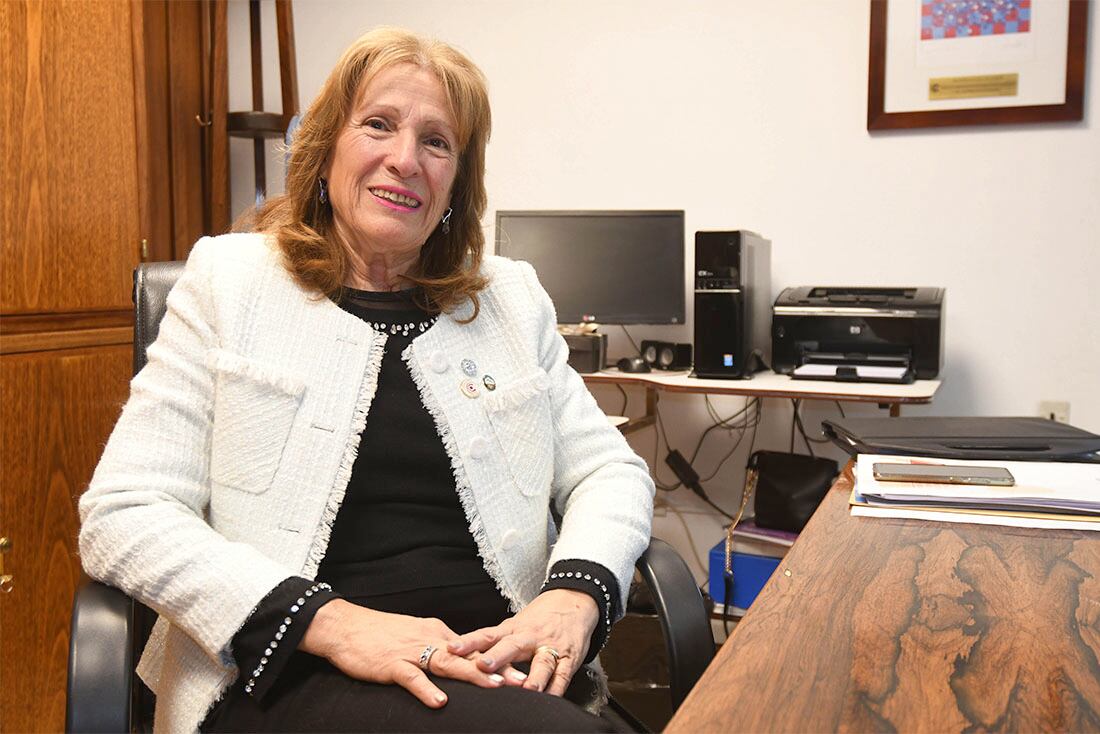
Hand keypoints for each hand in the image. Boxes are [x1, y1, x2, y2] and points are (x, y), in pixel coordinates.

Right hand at [300, 599, 525, 707]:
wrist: (345, 626)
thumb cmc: (378, 635)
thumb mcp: (415, 637)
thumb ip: (437, 649)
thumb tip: (460, 662)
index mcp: (437, 633)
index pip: (473, 648)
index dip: (499, 660)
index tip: (523, 669)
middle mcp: (430, 639)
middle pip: (469, 656)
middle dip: (498, 669)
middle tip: (523, 682)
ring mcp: (411, 651)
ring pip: (448, 663)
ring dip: (473, 676)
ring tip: (496, 687)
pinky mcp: (391, 664)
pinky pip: (412, 677)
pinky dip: (426, 690)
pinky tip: (440, 702)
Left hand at [446, 589, 598, 695]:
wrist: (574, 601)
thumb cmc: (540, 617)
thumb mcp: (515, 624)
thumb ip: (494, 642)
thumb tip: (464, 658)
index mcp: (513, 629)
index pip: (487, 634)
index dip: (470, 642)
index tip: (452, 649)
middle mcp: (529, 637)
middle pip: (512, 646)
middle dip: (497, 657)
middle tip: (483, 666)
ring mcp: (550, 647)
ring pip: (542, 662)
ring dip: (534, 676)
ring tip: (526, 688)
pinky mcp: (568, 658)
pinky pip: (563, 675)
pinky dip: (556, 688)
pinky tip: (549, 698)